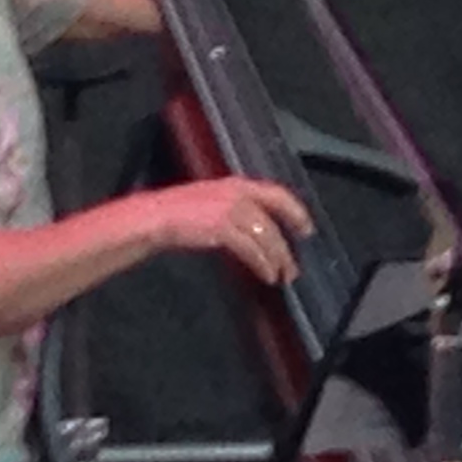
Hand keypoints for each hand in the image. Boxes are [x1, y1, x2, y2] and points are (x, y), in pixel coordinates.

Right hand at [145, 177, 310, 285]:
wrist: (154, 217)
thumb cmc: (177, 214)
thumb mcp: (212, 202)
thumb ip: (235, 210)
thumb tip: (257, 230)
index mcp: (236, 184)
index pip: (276, 194)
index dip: (295, 211)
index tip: (306, 227)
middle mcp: (237, 194)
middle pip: (273, 221)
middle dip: (287, 246)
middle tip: (294, 266)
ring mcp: (230, 210)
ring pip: (266, 237)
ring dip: (277, 259)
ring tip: (282, 276)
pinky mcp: (222, 228)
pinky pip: (252, 250)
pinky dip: (263, 264)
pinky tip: (266, 275)